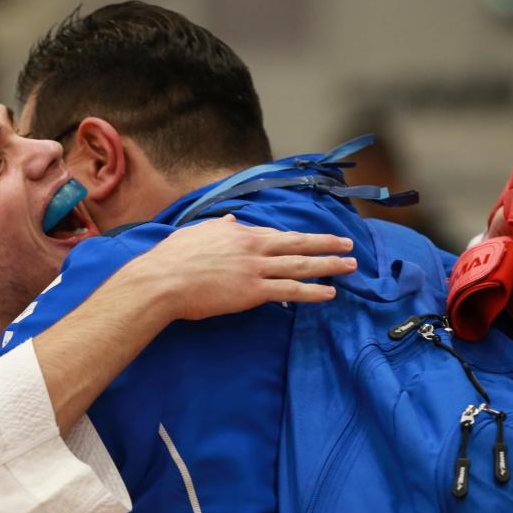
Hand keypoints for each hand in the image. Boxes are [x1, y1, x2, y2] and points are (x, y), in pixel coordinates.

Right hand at [137, 214, 356, 321]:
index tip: (308, 241)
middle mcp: (252, 246)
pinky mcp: (253, 292)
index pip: (273, 233)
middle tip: (348, 243)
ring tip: (349, 266)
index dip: (294, 238)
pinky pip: (290, 290)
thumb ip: (218, 227)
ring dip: (329, 265)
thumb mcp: (197, 232)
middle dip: (326, 243)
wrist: (163, 280)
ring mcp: (255, 269)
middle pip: (297, 243)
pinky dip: (312, 291)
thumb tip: (231, 219)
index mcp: (238, 232)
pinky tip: (329, 293)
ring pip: (301, 265)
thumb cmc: (173, 258)